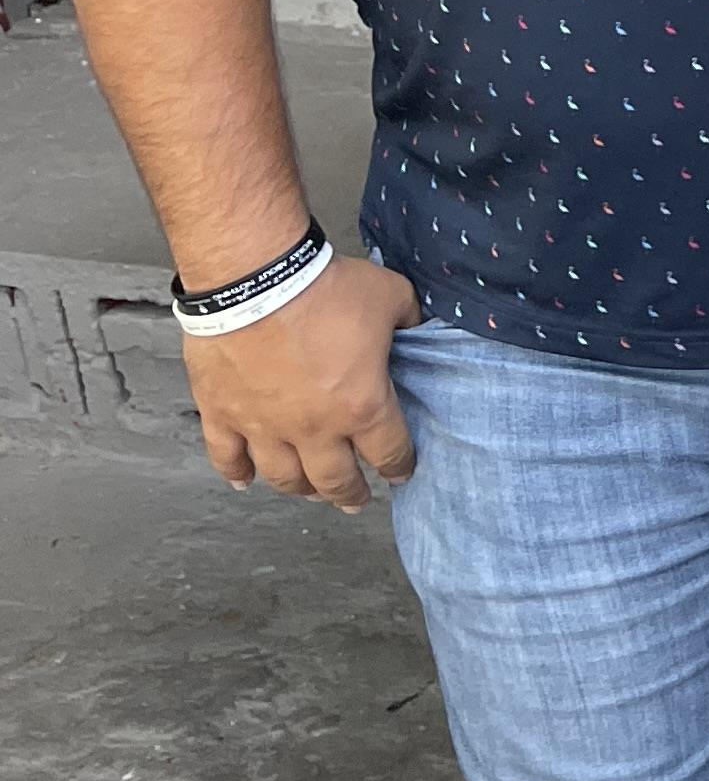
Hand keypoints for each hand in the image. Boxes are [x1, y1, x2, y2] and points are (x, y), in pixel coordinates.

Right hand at [180, 252, 421, 509]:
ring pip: (283, 477)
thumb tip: (415, 325)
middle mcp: (313, 428)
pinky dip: (234, 473)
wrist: (255, 279)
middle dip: (350, 494)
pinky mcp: (222, 414)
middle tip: (356, 501)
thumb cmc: (325, 288)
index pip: (389, 451)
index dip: (398, 466)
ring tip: (310, 493)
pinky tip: (244, 482)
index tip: (401, 474)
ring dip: (299, 489)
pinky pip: (226, 456)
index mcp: (361, 406)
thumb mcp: (391, 297)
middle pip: (334, 479)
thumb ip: (408, 320)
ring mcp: (264, 426)